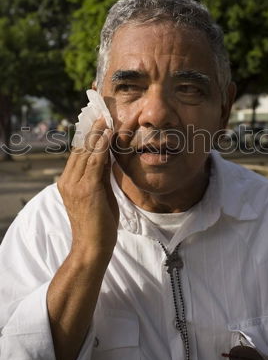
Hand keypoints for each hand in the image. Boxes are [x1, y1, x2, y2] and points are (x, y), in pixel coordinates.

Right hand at [57, 117, 118, 258]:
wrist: (92, 247)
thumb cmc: (98, 224)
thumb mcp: (98, 194)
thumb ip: (99, 175)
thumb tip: (106, 155)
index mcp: (67, 182)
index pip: (78, 153)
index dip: (88, 136)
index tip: (97, 120)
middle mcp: (67, 180)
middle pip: (80, 149)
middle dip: (92, 130)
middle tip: (102, 112)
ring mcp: (75, 184)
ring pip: (86, 152)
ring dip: (97, 133)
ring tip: (105, 117)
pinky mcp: (86, 188)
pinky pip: (95, 161)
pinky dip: (101, 145)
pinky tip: (108, 133)